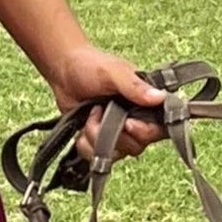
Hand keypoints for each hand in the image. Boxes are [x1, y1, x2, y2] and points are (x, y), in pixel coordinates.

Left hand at [47, 45, 165, 163]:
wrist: (63, 71)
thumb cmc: (89, 65)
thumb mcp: (113, 72)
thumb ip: (135, 87)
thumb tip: (159, 98)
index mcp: (145, 102)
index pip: (159, 127)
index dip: (146, 132)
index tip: (128, 124)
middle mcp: (135, 119)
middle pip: (137, 145)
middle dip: (115, 135)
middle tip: (101, 114)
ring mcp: (117, 132)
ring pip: (117, 153)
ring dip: (97, 138)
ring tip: (90, 117)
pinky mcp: (100, 140)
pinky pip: (98, 157)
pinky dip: (86, 146)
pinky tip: (82, 128)